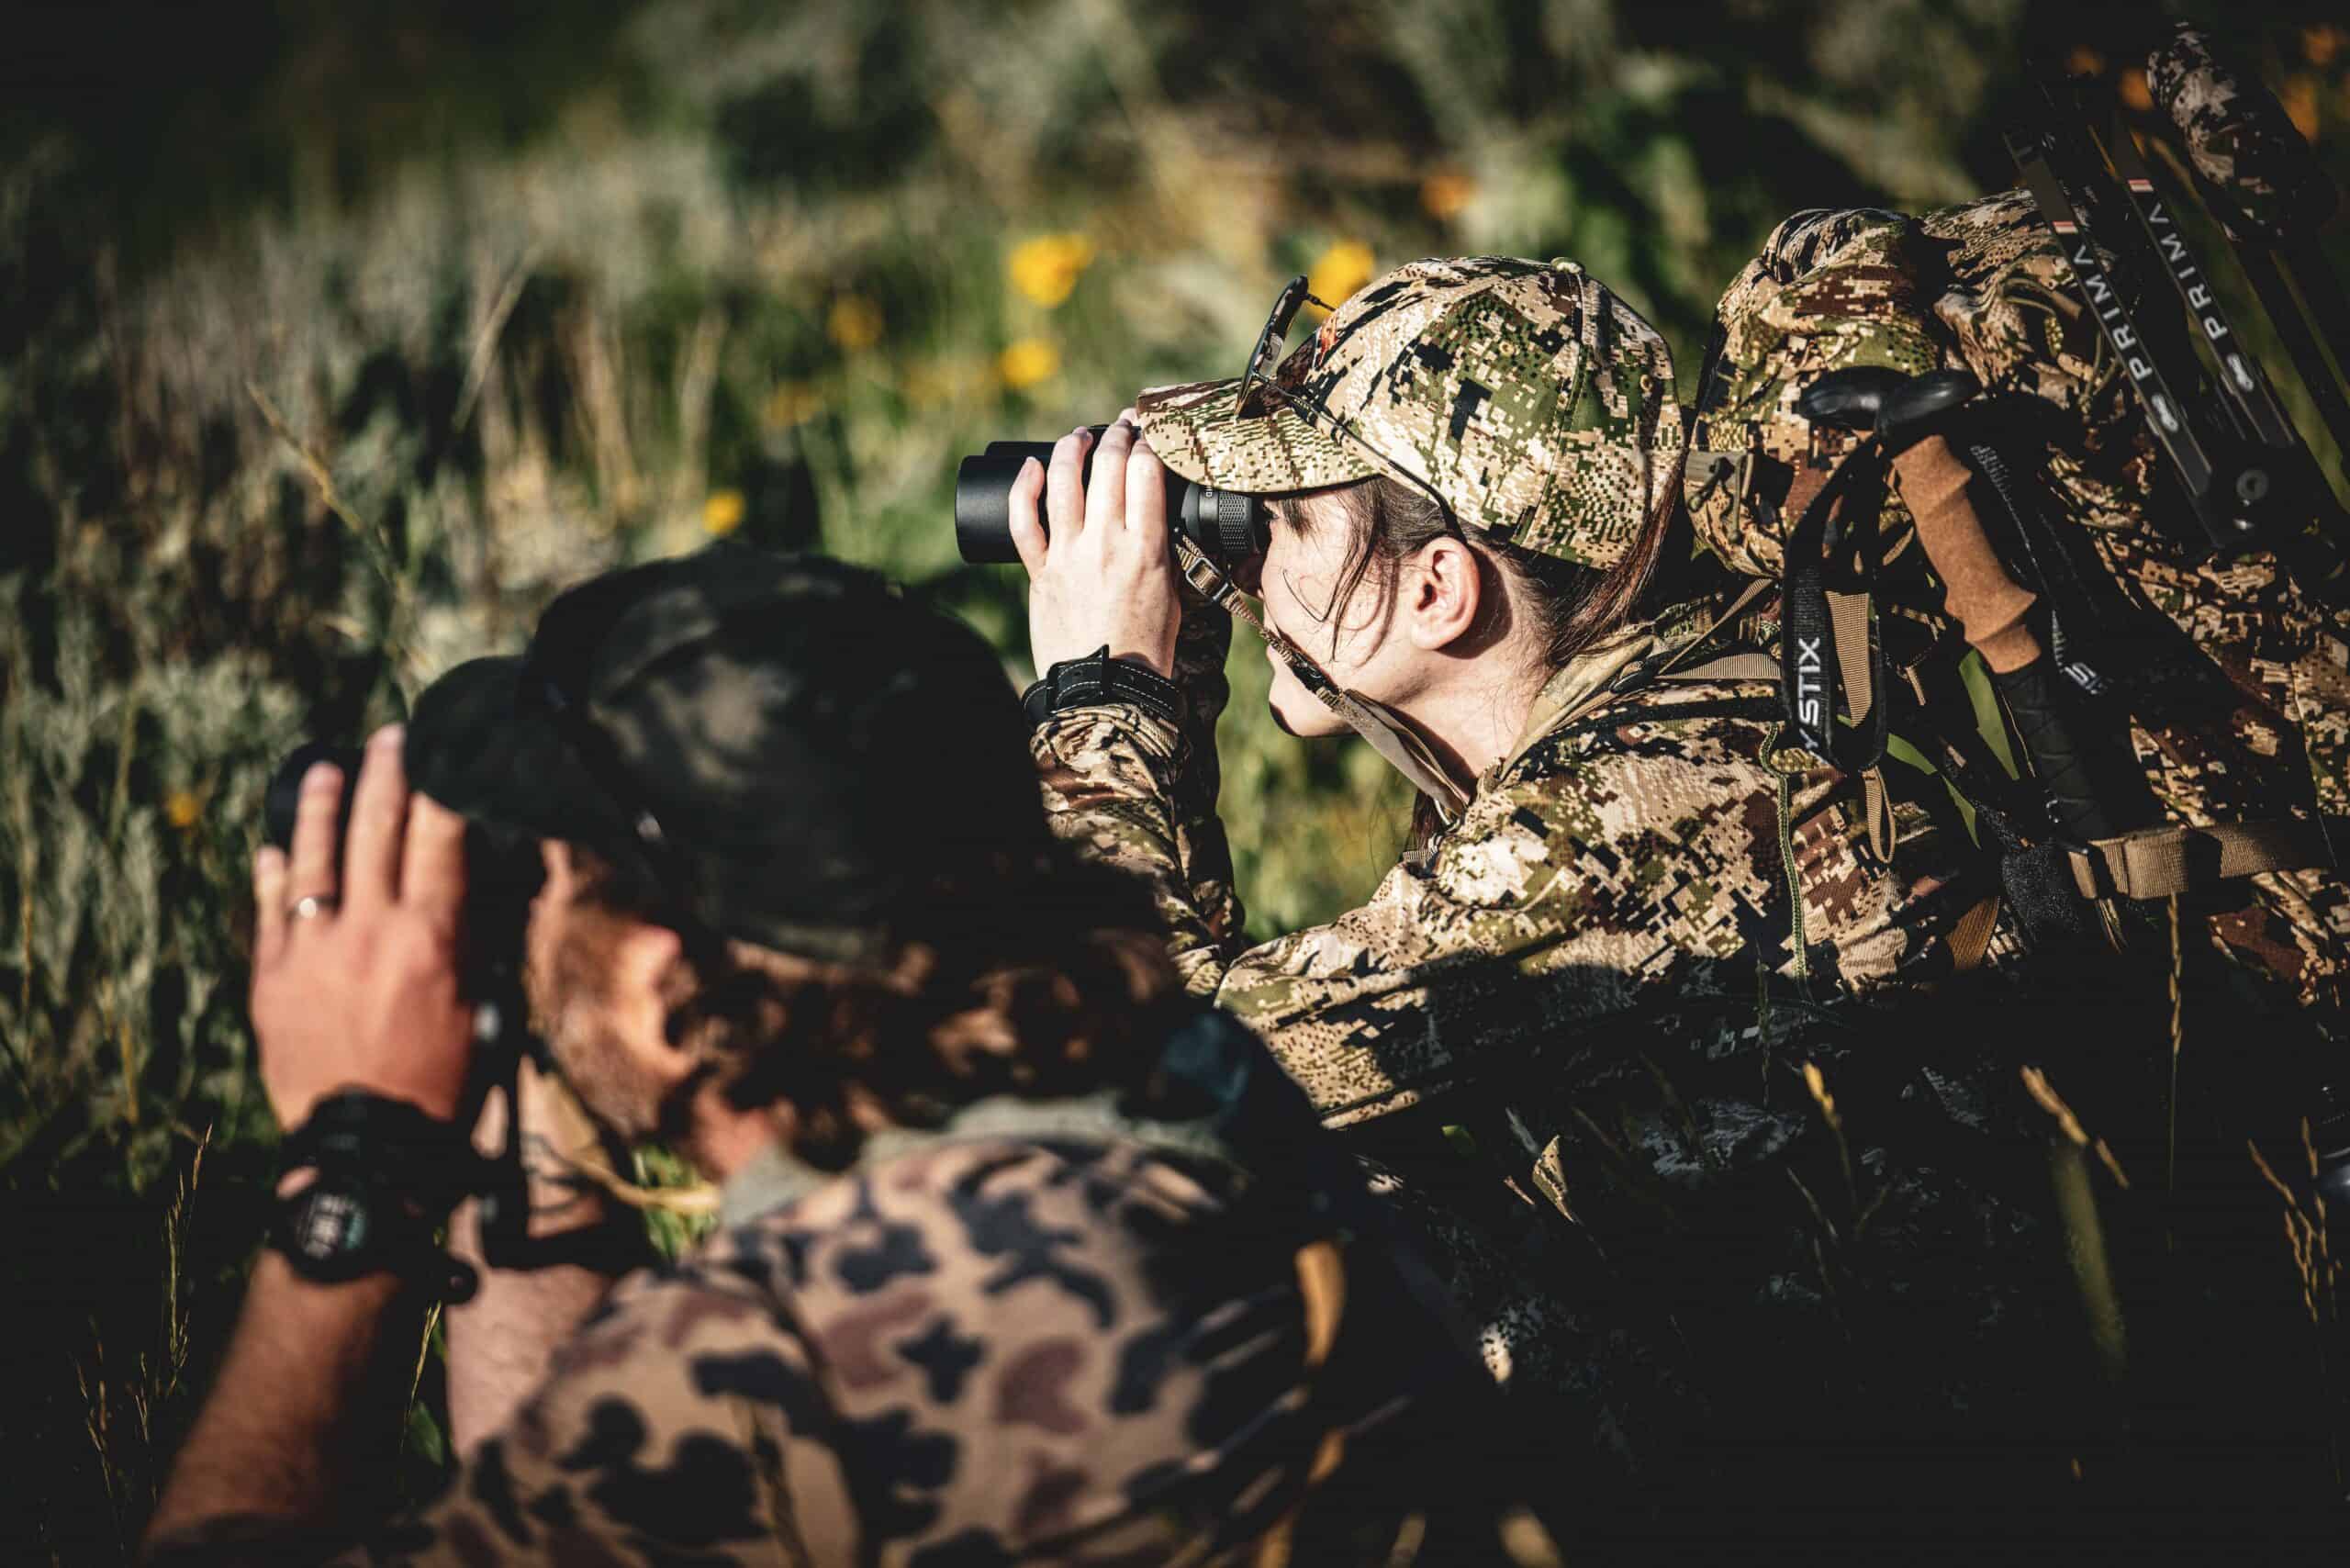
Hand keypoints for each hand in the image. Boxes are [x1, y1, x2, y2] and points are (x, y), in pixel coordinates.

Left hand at [250, 724, 475, 1129]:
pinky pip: (270, 908)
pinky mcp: (271, 977)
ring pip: (314, 855)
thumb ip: (477, 941)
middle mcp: (368, 929)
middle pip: (376, 829)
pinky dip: (274, 871)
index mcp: (431, 937)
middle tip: (392, 735)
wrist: (366, 1147)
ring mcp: (311, 949)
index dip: (443, 784)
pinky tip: (277, 845)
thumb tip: (481, 885)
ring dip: (321, 805)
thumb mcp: (483, 1009)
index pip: (440, 838)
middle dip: (386, 773)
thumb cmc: (443, 1084)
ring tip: (327, 767)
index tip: (445, 746)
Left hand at [1007, 413, 1181, 678]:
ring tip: (1080, 437)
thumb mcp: (1173, 597)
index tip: (1153, 436)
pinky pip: (1024, 521)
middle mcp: (1105, 543)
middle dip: (1118, 436)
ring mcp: (1068, 555)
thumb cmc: (1145, 651)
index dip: (1151, 444)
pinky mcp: (1040, 572)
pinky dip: (1023, 488)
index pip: (1148, 472)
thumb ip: (1166, 556)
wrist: (1104, 691)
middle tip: (1123, 429)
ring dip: (1072, 448)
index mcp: (1147, 549)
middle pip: (1109, 466)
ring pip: (1063, 481)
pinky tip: (1031, 466)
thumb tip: (1160, 524)